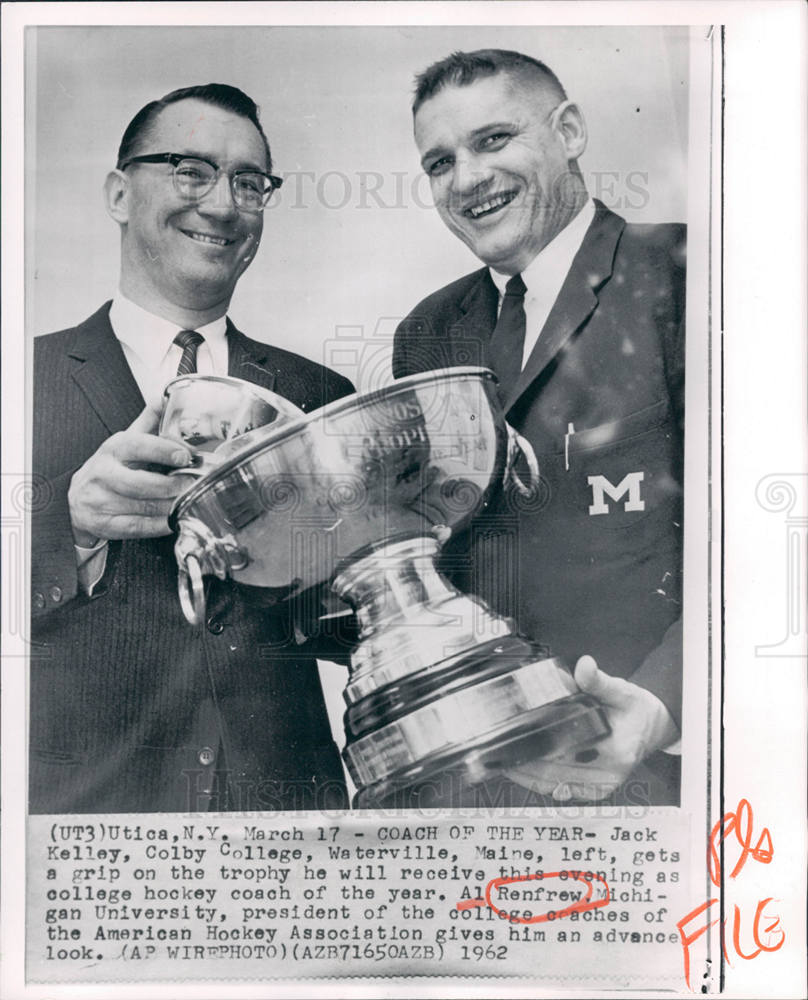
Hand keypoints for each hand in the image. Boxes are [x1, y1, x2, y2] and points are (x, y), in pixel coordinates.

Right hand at [68, 405, 193, 543]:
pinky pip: (137, 527)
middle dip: (171, 485)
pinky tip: (173, 520)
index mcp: (112, 449)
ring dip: (170, 506)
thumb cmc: (110, 468)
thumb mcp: (126, 442)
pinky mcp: (103, 524)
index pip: (137, 445)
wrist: (77, 499)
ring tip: (188, 501)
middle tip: (193, 484)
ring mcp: (100, 501)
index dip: (164, 450)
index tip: (187, 455)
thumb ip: (148, 422)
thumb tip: (166, 397)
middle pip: (140, 482)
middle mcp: (103, 474)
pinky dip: (159, 525)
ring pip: (142, 506)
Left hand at [505, 655, 678, 801]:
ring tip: (498, 761)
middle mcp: (608, 774)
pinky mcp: (594, 790)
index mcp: (616, 751)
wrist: (652, 728)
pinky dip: (537, 782)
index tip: (513, 738)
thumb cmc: (636, 709)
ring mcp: (601, 786)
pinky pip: (560, 789)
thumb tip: (584, 666)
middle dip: (523, 762)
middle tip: (494, 750)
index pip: (568, 753)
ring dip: (524, 775)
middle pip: (555, 771)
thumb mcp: (623, 690)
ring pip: (554, 784)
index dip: (537, 748)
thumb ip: (599, 681)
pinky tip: (517, 771)